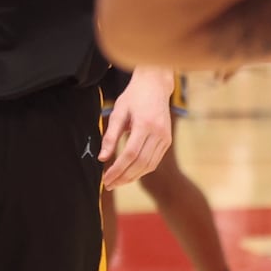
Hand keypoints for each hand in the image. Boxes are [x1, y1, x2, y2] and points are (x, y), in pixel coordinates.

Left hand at [99, 66, 173, 187]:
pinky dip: (142, 170)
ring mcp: (165, 137)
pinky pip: (154, 161)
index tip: (105, 179)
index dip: (117, 169)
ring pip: (149, 165)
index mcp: (144, 124)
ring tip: (118, 182)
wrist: (155, 85)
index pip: (130, 154)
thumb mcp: (118, 112)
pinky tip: (130, 173)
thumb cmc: (133, 97)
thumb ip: (110, 136)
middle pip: (140, 163)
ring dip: (133, 176)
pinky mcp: (167, 140)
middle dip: (124, 177)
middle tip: (109, 185)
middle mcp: (158, 133)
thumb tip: (102, 158)